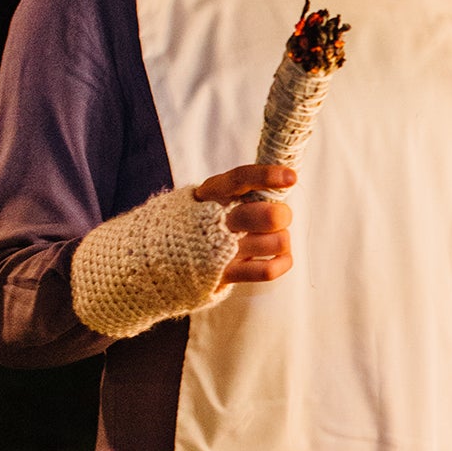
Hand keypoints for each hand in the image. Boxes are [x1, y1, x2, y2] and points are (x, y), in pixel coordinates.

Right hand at [195, 164, 295, 283]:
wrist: (160, 255)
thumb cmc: (200, 218)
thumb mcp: (210, 195)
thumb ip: (242, 188)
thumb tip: (284, 178)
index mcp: (211, 193)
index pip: (240, 179)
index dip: (267, 176)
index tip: (291, 177)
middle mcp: (216, 221)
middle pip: (268, 216)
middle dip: (281, 215)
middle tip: (277, 216)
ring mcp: (221, 250)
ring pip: (276, 242)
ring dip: (282, 239)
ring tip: (271, 238)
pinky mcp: (226, 274)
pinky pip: (269, 270)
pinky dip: (283, 260)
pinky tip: (278, 255)